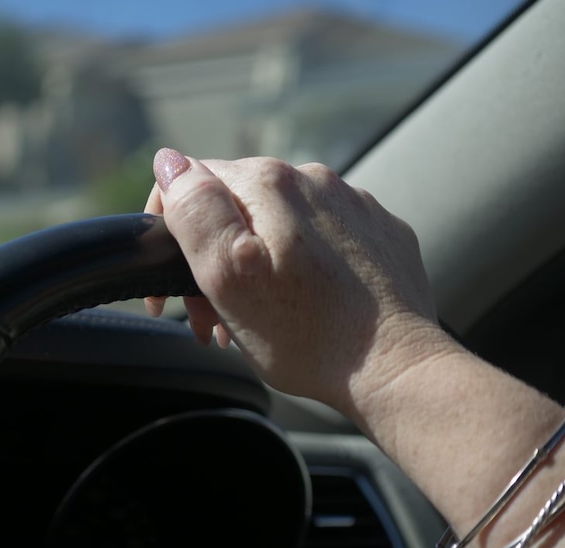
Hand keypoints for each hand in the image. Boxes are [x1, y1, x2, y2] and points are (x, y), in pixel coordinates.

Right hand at [145, 148, 444, 409]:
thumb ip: (194, 210)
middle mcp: (313, 179)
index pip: (191, 180)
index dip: (168, 230)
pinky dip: (300, 266)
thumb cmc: (305, 333)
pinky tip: (302, 305)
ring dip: (255, 264)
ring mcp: (352, 204)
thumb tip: (171, 162)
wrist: (395, 368)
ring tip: (253, 321)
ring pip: (278, 223)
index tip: (171, 289)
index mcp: (268, 183)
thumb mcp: (227, 277)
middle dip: (213, 256)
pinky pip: (322, 237)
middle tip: (210, 319)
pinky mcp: (379, 231)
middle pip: (236, 206)